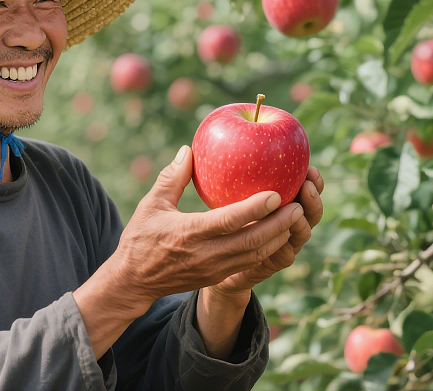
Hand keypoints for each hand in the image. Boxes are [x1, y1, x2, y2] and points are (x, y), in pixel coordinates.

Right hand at [104, 146, 309, 314]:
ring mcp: (214, 269)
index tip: (277, 193)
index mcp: (191, 233)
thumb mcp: (151, 204)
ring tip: (295, 218)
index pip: (231, 221)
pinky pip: (249, 263)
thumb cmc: (140, 238)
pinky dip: (267, 249)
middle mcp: (206, 254)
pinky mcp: (217, 276)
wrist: (134, 281)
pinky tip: (277, 233)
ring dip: (278, 238)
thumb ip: (172, 177)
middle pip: (253, 242)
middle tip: (298, 205)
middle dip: (280, 225)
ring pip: (255, 255)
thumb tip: (189, 150)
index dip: (257, 208)